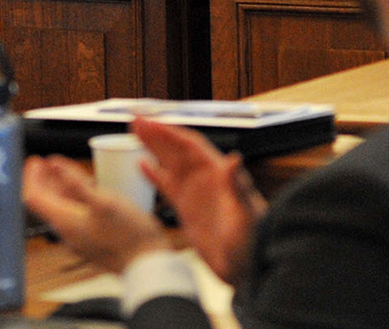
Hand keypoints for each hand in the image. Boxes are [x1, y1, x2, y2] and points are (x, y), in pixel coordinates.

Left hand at [22, 156, 168, 274]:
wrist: (147, 263)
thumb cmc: (129, 235)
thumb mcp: (104, 201)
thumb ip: (76, 182)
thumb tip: (54, 164)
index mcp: (65, 221)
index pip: (34, 197)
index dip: (32, 176)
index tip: (35, 160)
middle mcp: (68, 231)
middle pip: (47, 202)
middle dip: (45, 180)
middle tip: (47, 163)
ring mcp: (80, 236)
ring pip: (62, 207)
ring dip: (60, 187)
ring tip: (64, 169)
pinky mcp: (92, 238)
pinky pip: (77, 213)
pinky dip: (75, 197)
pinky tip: (87, 188)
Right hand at [133, 118, 264, 283]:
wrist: (249, 267)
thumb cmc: (253, 239)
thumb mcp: (246, 213)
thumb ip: (238, 187)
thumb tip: (234, 160)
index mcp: (218, 174)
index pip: (190, 146)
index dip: (170, 132)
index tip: (151, 122)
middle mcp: (205, 179)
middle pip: (176, 150)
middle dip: (157, 134)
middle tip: (135, 121)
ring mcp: (195, 194)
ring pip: (170, 164)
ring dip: (153, 148)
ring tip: (135, 133)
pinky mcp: (187, 210)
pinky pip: (167, 187)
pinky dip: (154, 175)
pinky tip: (141, 165)